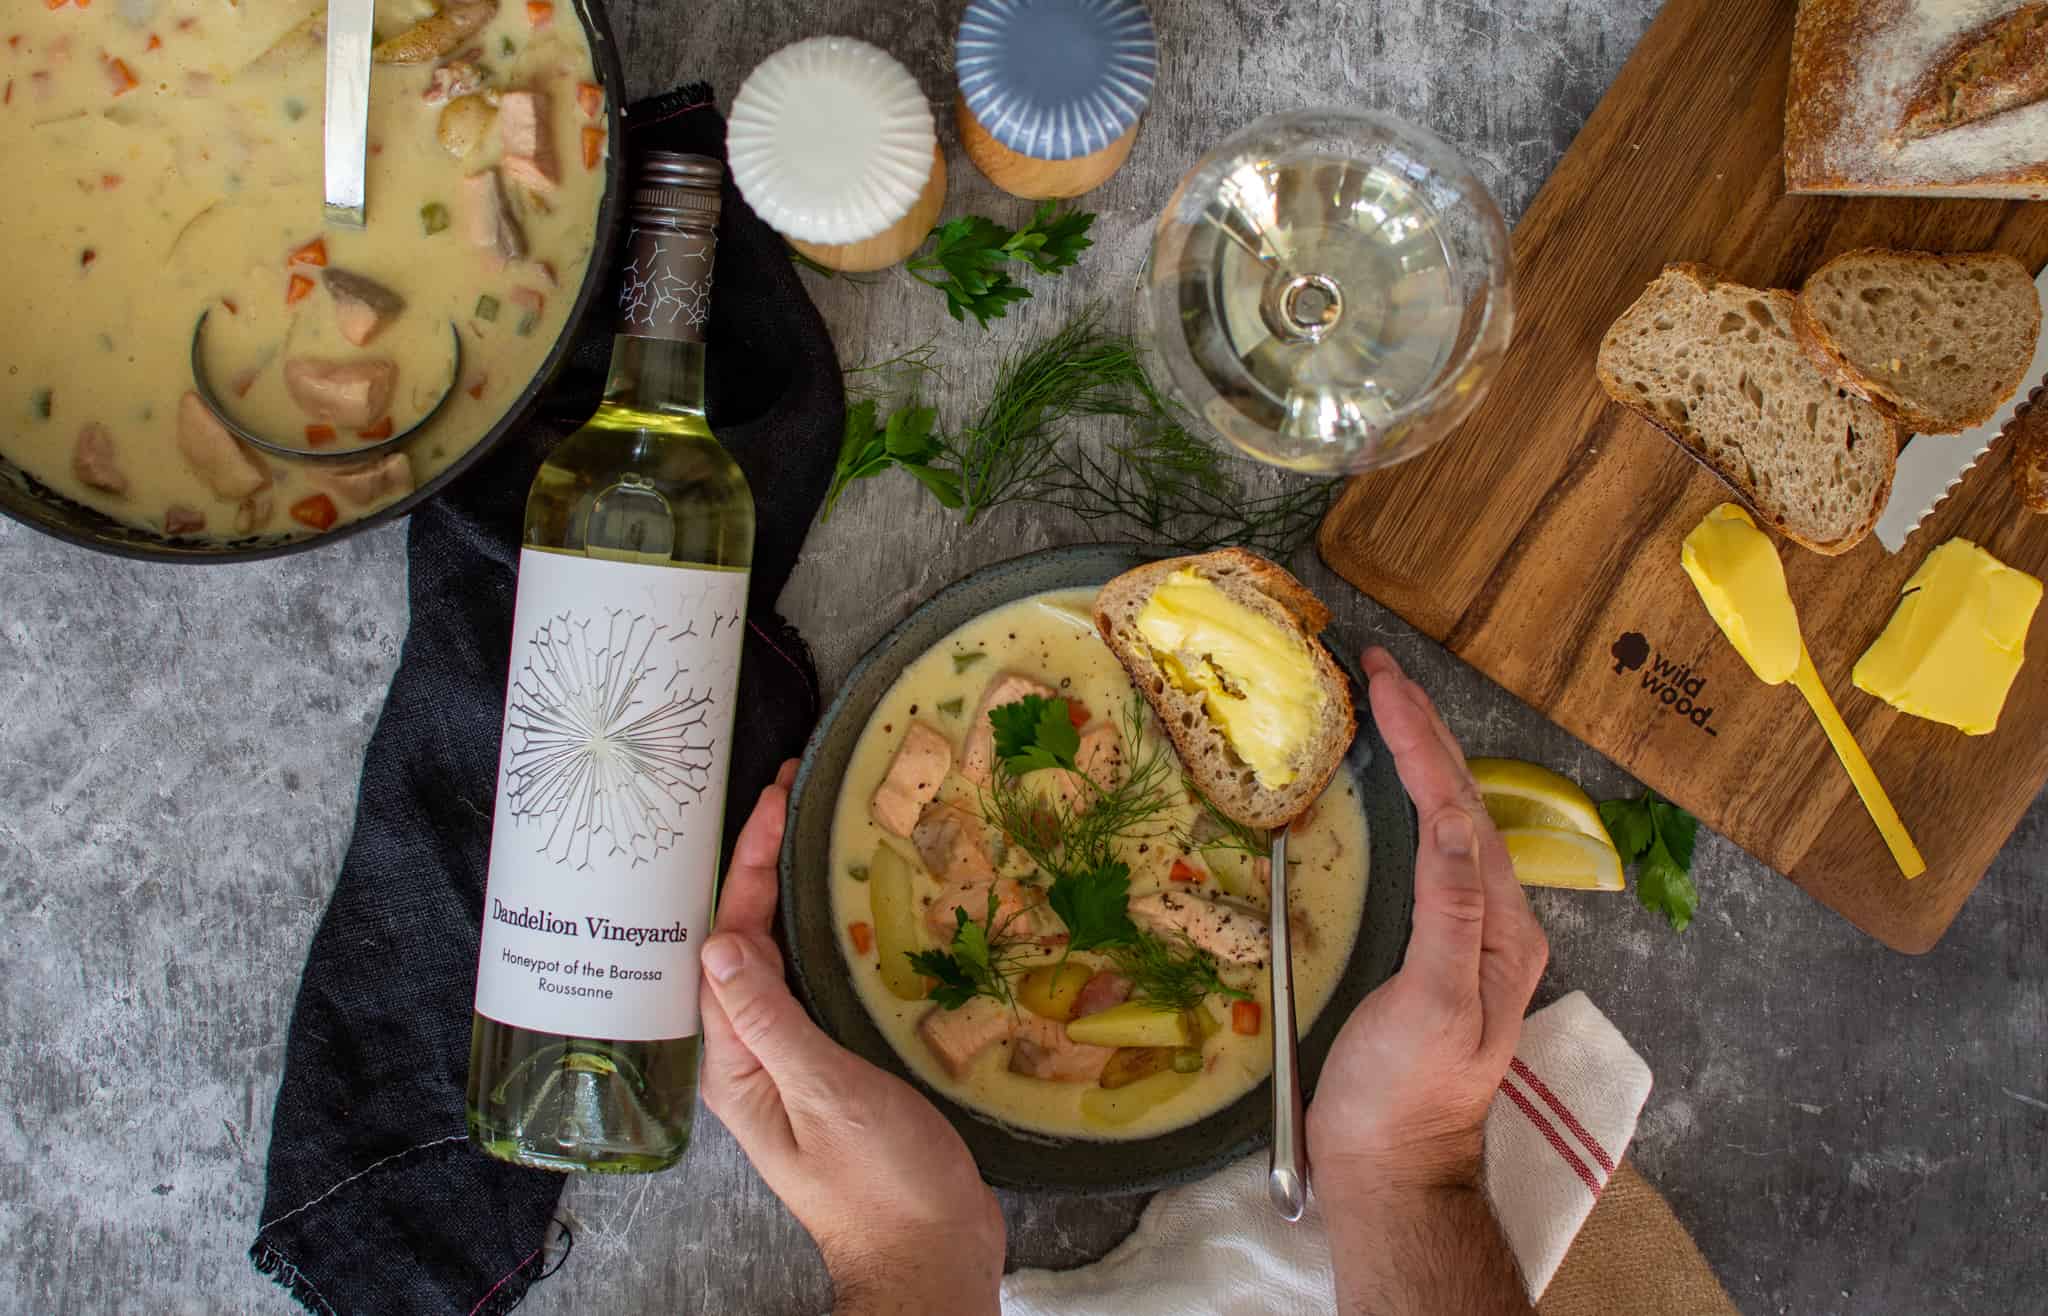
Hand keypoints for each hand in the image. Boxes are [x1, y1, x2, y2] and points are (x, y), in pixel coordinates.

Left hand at [699, 762, 1003, 1315]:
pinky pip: (812, 981)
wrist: (929, 1251)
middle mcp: (751, 1053)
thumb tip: (718, 941)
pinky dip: (820, 932)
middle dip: (760, 864)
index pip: (726, 941)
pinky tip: (843, 908)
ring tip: (807, 829)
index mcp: (735, 1059)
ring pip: (776, 955)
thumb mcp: (823, 1093)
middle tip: (789, 793)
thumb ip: (772, 1018)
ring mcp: (790, 1058)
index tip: (775, 803)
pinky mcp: (830, 1064)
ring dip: (788, 891)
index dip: (746, 866)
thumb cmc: (879, 1185)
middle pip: (743, 940)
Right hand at [1309, 649, 1546, 1313]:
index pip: (1461, 808)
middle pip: (1463, 803)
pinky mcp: (1430, 949)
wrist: (1390, 1171)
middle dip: (1424, 729)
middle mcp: (1493, 919)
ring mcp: (1464, 934)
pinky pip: (1425, 853)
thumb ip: (1450, 914)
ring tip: (1385, 703)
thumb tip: (1455, 824)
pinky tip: (1392, 789)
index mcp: (1501, 925)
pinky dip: (1407, 802)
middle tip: (1378, 667)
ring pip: (1448, 822)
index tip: (1381, 681)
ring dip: (1419, 756)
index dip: (1421, 740)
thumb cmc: (1404, 1095)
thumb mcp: (1432, 1005)